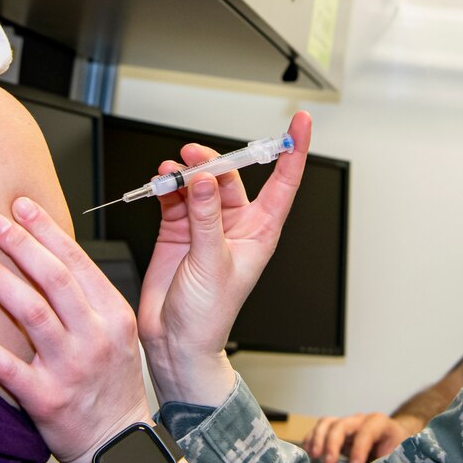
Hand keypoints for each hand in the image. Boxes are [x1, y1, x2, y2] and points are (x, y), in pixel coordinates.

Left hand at [0, 197, 149, 462]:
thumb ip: (90, 300)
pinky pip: (7, 365)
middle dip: (21, 245)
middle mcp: (95, 338)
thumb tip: (51, 257)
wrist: (116, 440)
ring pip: (31, 313)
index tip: (23, 209)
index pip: (79, 263)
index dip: (47, 232)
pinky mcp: (46, 398)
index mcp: (114, 317)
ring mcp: (71, 368)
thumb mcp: (117, 335)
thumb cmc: (111, 384)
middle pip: (54, 279)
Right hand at [138, 112, 310, 405]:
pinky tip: (160, 181)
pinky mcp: (179, 229)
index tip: (301, 122)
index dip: (294, 150)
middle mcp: (236, 225)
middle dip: (215, 162)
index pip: (284, 182)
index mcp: (261, 232)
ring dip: (186, 172)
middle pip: (232, 176)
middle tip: (194, 157)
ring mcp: (206, 225)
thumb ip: (206, 219)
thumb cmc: (209, 316)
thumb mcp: (212, 263)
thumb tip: (203, 180)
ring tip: (171, 172)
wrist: (176, 341)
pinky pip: (175, 196)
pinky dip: (167, 186)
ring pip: (200, 183)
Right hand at [303, 412, 422, 462]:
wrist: (394, 439)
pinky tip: (307, 452)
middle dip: (333, 443)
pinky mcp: (336, 429)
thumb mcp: (395, 458)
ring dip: (318, 439)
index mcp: (380, 424)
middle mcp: (361, 420)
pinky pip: (320, 428)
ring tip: (314, 457)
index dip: (359, 449)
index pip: (367, 432)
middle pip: (342, 425)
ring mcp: (346, 423)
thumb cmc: (395, 450)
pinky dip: (311, 438)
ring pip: (327, 423)